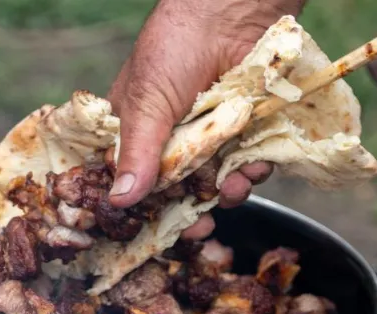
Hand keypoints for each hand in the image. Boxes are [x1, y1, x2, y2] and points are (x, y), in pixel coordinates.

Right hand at [107, 0, 304, 238]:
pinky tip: (255, 167)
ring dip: (226, 192)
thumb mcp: (146, 104)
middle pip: (176, 189)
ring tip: (234, 190)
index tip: (155, 228)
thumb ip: (136, 154)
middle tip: (199, 230)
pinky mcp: (243, 130)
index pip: (133, 178)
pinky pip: (246, 164)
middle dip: (189, 211)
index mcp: (136, 131)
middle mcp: (171, 138)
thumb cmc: (174, 49)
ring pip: (214, 181)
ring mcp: (208, 135)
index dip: (144, 207)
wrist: (233, 11)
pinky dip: (252, 171)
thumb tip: (120, 201)